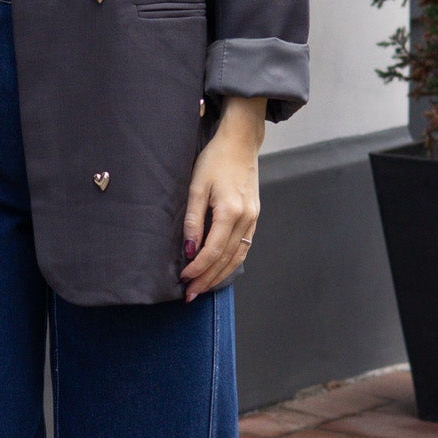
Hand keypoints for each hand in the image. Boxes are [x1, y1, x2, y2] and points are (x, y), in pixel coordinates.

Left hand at [181, 96, 265, 300]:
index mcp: (230, 211)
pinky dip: (231, 262)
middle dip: (207, 279)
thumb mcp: (197, 186)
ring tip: (202, 288)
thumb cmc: (215, 160)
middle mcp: (246, 219)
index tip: (183, 279)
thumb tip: (189, 250)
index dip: (198, 268)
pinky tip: (220, 270)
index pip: (212, 251)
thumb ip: (192, 220)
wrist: (240, 143)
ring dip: (219, 275)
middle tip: (190, 294)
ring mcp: (253, 218)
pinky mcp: (254, 216)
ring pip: (237, 256)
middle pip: (226, 259)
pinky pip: (244, 246)